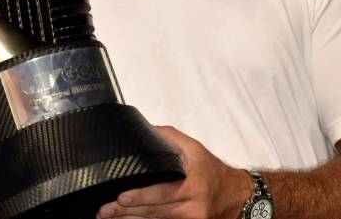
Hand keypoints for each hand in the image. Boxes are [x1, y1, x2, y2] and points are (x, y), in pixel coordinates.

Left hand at [96, 125, 251, 218]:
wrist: (236, 196)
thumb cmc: (213, 171)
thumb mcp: (196, 150)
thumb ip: (171, 138)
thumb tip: (147, 129)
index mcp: (193, 186)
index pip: (164, 193)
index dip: (142, 196)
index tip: (121, 197)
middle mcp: (192, 208)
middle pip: (155, 212)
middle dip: (127, 212)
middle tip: (104, 211)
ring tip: (108, 218)